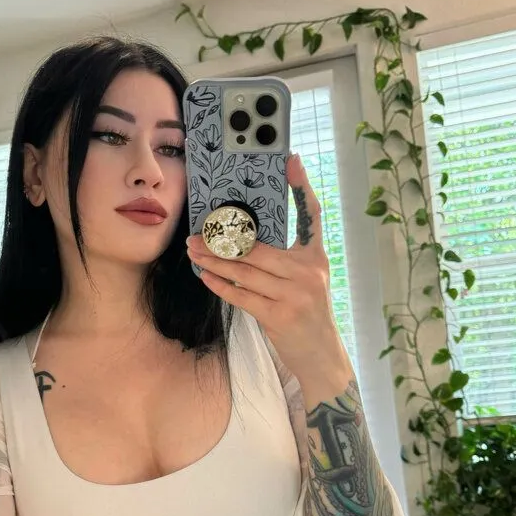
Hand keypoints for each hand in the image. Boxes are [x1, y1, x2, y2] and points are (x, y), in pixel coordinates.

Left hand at [186, 153, 350, 380]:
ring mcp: (295, 295)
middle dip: (224, 241)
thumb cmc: (307, 313)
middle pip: (259, 248)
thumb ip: (285, 259)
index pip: (312, 215)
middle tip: (197, 234)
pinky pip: (241, 296)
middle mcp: (309, 271)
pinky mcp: (279, 316)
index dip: (302, 187)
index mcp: (316, 257)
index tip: (291, 161)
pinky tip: (206, 277)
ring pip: (245, 271)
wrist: (320, 355)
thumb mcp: (306, 280)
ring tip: (194, 253)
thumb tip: (243, 239)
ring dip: (214, 262)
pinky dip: (220, 285)